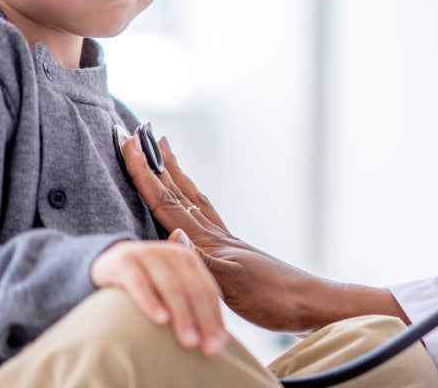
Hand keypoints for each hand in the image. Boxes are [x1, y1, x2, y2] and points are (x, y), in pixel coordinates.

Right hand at [89, 230, 228, 355]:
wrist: (106, 263)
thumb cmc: (147, 283)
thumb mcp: (172, 288)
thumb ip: (194, 305)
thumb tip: (222, 339)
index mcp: (187, 257)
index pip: (207, 289)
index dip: (215, 317)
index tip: (220, 345)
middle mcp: (169, 252)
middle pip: (192, 288)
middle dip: (203, 320)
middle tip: (208, 348)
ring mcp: (146, 253)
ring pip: (170, 286)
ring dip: (182, 315)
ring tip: (189, 341)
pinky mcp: (123, 260)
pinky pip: (139, 282)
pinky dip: (151, 301)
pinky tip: (160, 320)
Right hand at [120, 134, 337, 333]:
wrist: (308, 304)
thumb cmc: (273, 299)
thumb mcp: (233, 285)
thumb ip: (201, 260)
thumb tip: (172, 235)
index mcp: (208, 239)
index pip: (167, 201)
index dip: (145, 174)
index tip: (128, 144)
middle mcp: (214, 233)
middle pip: (178, 190)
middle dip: (156, 163)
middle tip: (141, 134)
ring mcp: (225, 241)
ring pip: (191, 198)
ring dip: (174, 175)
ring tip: (165, 153)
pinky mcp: (232, 252)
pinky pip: (203, 216)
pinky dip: (190, 201)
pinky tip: (191, 205)